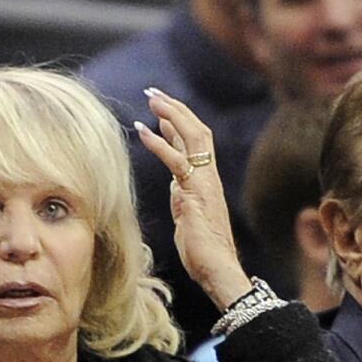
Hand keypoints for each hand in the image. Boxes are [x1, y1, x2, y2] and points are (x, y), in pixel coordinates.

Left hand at [134, 88, 250, 309]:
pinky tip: (143, 131)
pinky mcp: (194, 193)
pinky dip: (160, 144)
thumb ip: (184, 196)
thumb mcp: (188, 215)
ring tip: (152, 99)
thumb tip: (176, 183)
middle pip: (197, 130)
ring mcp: (204, 183)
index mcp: (207, 181)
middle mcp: (209, 177)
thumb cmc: (203, 251)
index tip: (161, 107)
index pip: (196, 141)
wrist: (217, 269)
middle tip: (154, 92)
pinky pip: (177, 161)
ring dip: (171, 115)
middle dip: (175, 109)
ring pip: (192, 137)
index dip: (179, 121)